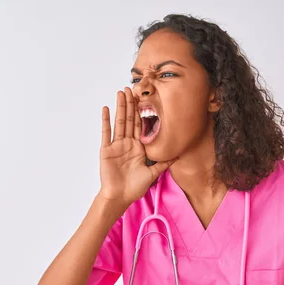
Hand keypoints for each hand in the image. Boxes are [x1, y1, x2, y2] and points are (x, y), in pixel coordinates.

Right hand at [98, 88, 174, 208]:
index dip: (142, 112)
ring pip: (119, 122)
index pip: (141, 125)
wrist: (120, 196)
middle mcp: (127, 144)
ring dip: (120, 107)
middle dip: (130, 104)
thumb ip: (163, 164)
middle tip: (131, 88)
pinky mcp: (106, 150)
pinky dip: (106, 120)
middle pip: (129, 119)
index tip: (143, 99)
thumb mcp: (152, 173)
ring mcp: (116, 145)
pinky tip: (106, 108)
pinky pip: (106, 133)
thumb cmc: (134, 187)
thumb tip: (177, 156)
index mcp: (138, 147)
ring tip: (120, 92)